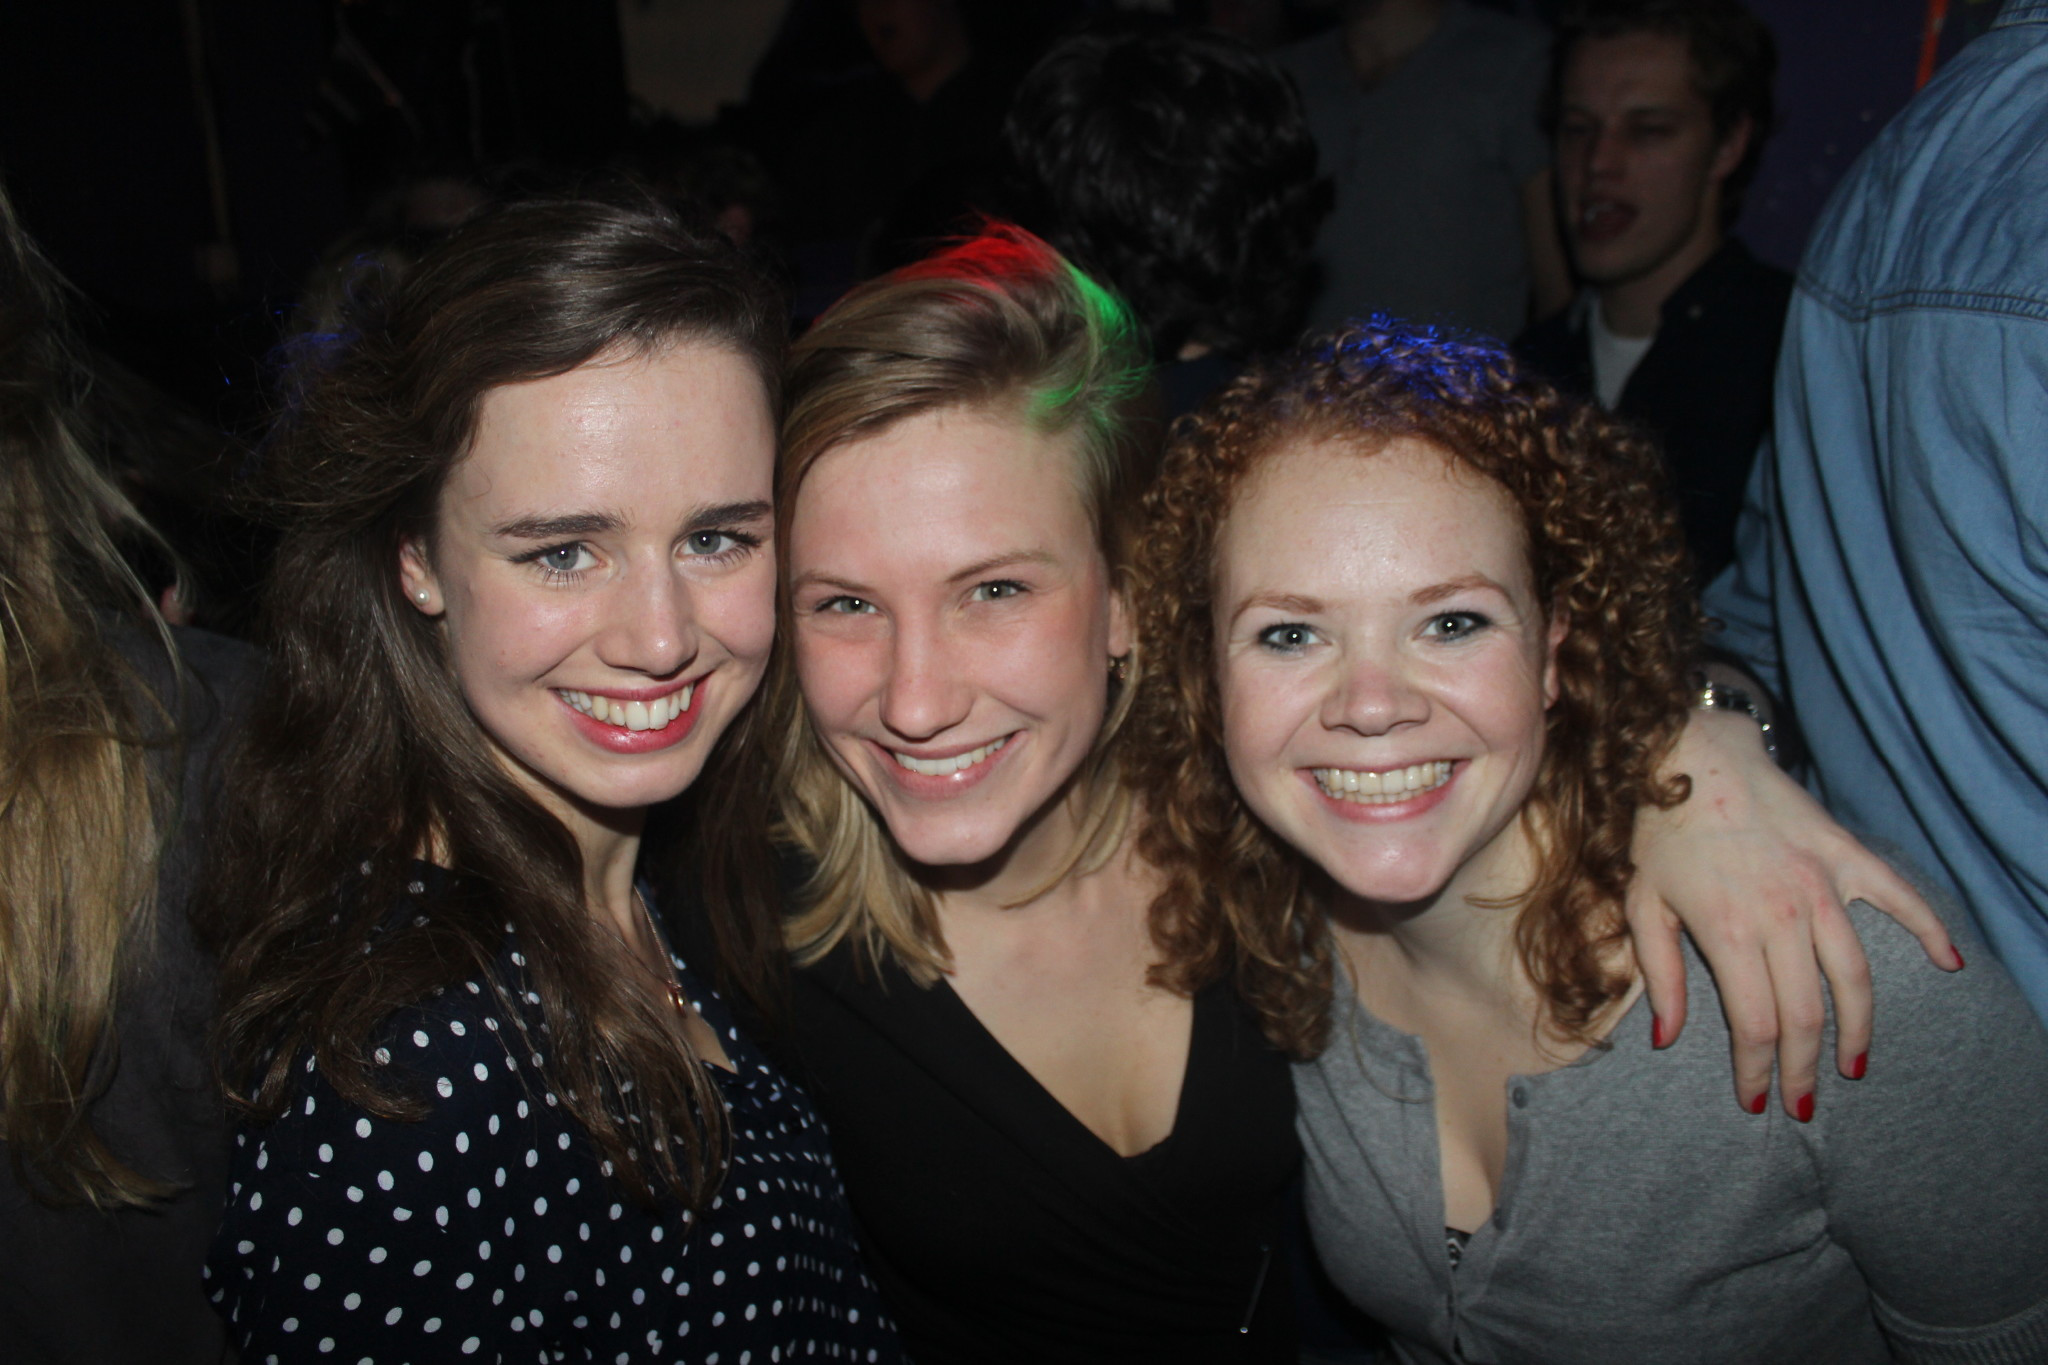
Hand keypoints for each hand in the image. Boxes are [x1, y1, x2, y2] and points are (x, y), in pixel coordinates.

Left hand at [1626, 711, 1960, 1117]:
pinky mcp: (1845, 856)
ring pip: (1855, 977)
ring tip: (1853, 1064)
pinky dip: (1929, 931)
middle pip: (1808, 1014)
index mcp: (1731, 933)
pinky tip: (1949, 964)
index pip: (1758, 1026)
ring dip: (1859, 1028)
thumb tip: (1667, 1037)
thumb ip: (1660, 974)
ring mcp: (1822, 885)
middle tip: (1804, 1102)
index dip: (1760, 1072)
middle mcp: (1784, 914)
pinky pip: (1899, 898)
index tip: (1757, 1100)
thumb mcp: (1641, 905)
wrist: (1686, 754)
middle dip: (1807, 1068)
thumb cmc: (1655, 831)